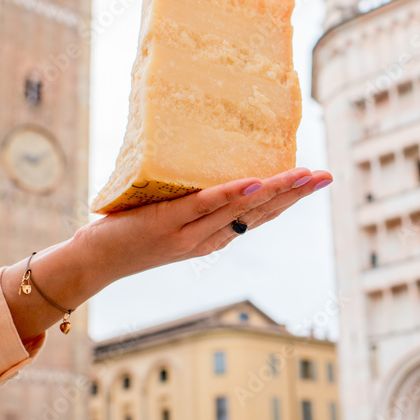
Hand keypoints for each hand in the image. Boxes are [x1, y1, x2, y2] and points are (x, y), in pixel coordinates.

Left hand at [82, 167, 332, 279]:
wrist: (94, 262)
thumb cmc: (128, 232)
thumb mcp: (168, 213)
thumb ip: (189, 195)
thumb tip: (202, 157)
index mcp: (214, 236)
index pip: (260, 216)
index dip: (290, 198)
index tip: (315, 180)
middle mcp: (210, 239)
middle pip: (262, 214)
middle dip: (297, 194)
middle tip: (326, 176)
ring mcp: (192, 233)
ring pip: (242, 210)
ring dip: (276, 191)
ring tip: (304, 175)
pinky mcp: (169, 224)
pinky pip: (206, 206)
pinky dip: (232, 195)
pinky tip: (254, 183)